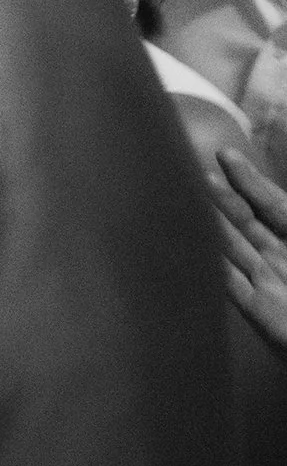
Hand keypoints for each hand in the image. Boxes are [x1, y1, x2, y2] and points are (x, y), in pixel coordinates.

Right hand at [211, 149, 286, 357]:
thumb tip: (280, 200)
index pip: (273, 204)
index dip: (250, 180)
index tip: (225, 156)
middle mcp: (280, 255)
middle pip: (247, 220)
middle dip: (225, 196)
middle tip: (201, 173)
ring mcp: (267, 281)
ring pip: (232, 245)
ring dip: (212, 223)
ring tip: (188, 197)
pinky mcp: (258, 309)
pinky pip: (229, 282)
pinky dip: (211, 264)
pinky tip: (191, 244)